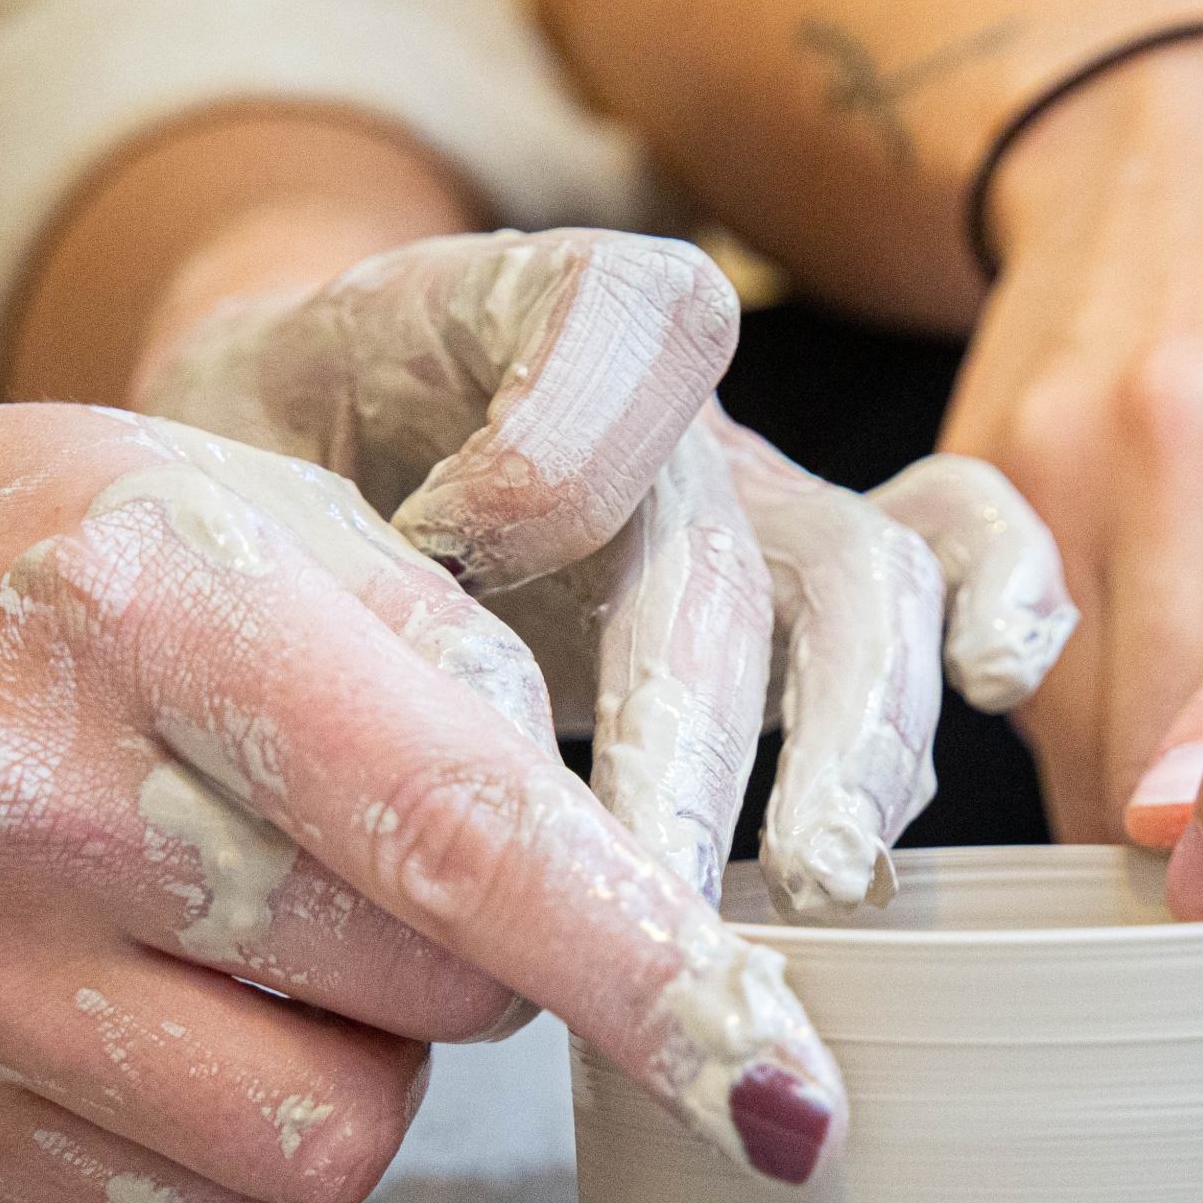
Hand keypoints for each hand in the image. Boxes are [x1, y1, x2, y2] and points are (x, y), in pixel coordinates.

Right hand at [0, 387, 847, 1202]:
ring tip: (271, 925)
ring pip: (336, 1136)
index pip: (461, 826)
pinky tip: (182, 1005)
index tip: (773, 1076)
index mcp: (163, 608)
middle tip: (385, 849)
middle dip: (490, 947)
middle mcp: (43, 805)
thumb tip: (618, 876)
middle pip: (436, 995)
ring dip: (371, 1051)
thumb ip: (463, 666)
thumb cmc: (37, 558)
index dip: (646, 967)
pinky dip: (255, 1133)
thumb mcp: (261, 513)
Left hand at [137, 227, 1074, 910]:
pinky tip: (998, 688)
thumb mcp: (200, 467)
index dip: (566, 438)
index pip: (608, 319)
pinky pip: (954, 547)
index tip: (453, 551)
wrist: (291, 468)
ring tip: (810, 875)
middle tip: (647, 885)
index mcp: (507, 317)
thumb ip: (277, 535)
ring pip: (864, 579)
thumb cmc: (248, 484)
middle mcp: (658, 411)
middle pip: (724, 543)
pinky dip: (1001, 600)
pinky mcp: (810, 575)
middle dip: (698, 727)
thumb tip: (420, 696)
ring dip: (850, 735)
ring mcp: (754, 492)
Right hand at [947, 26, 1202, 843]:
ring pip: (1067, 713)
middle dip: (1202, 833)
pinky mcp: (976, 473)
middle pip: (1157, 704)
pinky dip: (1069, 722)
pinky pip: (1010, 670)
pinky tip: (1130, 691)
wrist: (1179, 121)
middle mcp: (1186, 422)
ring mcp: (1059, 445)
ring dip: (1130, 790)